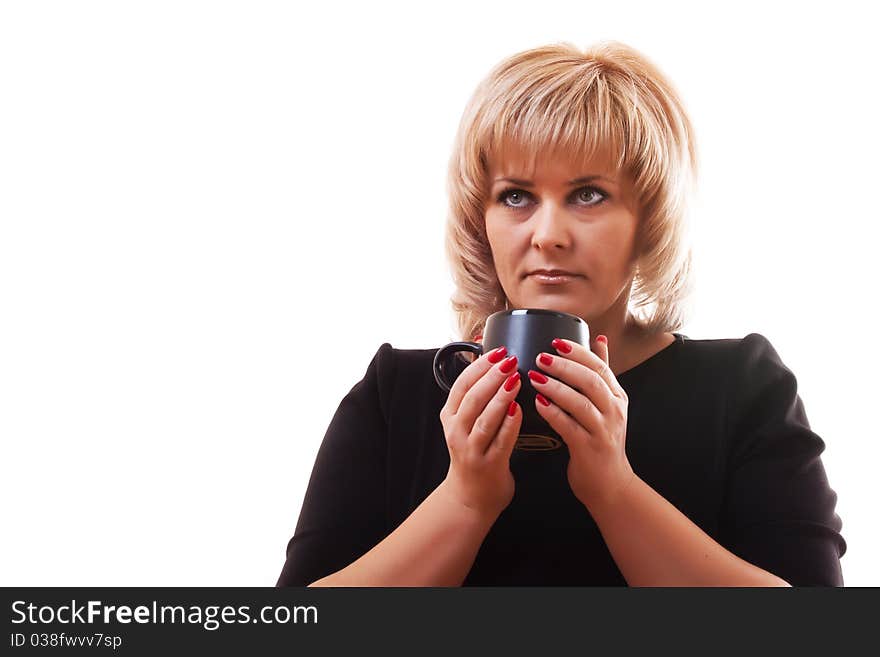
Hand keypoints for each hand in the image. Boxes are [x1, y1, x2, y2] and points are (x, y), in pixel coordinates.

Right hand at [438, 342, 522, 519]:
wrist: (470, 496)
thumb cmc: (473, 453)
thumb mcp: (464, 423)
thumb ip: (475, 396)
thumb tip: (489, 360)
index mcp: (450, 416)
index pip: (462, 384)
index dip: (479, 365)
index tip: (497, 351)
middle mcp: (457, 431)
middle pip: (472, 398)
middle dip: (492, 376)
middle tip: (510, 360)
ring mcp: (471, 449)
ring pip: (485, 418)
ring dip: (500, 397)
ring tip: (516, 379)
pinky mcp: (489, 465)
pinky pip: (501, 440)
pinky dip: (510, 424)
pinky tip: (519, 409)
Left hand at [528, 336, 635, 510]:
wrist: (610, 485)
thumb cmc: (602, 440)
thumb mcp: (608, 404)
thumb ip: (601, 374)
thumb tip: (599, 340)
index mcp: (617, 397)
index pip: (600, 367)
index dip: (578, 352)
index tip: (557, 341)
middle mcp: (614, 411)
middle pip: (591, 381)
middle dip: (565, 366)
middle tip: (542, 357)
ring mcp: (603, 430)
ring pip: (581, 403)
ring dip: (556, 387)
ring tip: (535, 376)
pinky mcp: (589, 449)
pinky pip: (569, 427)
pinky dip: (553, 413)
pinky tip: (538, 403)